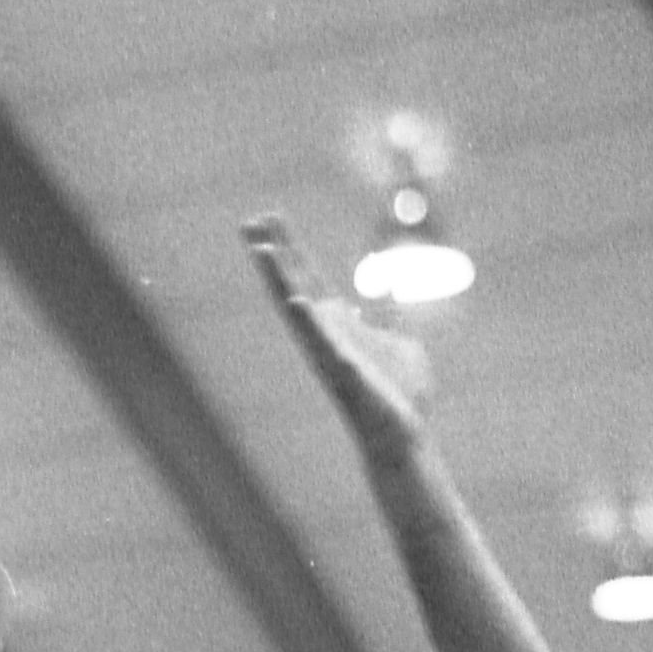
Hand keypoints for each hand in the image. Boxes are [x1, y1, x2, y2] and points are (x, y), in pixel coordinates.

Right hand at [246, 212, 432, 466]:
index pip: (307, 275)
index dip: (290, 245)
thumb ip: (389, 315)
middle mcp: (325, 335)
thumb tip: (387, 290)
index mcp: (338, 324)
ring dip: (280, 280)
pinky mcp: (344, 373)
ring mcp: (329, 353)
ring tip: (264, 251)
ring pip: (298, 310)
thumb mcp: (400, 341)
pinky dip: (309, 324)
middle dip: (274, 252)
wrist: (403, 436)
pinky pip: (323, 344)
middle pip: (293, 283)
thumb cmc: (399, 395)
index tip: (269, 216)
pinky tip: (297, 301)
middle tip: (249, 220)